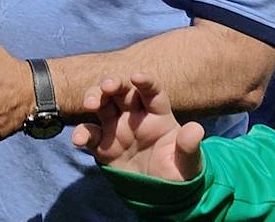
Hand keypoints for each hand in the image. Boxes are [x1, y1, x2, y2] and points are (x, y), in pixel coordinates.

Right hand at [70, 75, 204, 181]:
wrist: (161, 197)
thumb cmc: (178, 174)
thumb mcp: (188, 165)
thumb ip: (189, 148)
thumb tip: (196, 129)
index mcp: (158, 115)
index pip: (152, 92)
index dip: (146, 82)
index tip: (137, 76)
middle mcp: (135, 116)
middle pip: (123, 91)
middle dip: (114, 83)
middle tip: (107, 85)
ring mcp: (117, 129)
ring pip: (103, 105)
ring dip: (94, 98)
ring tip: (90, 104)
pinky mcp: (102, 145)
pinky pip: (89, 134)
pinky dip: (81, 133)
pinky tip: (78, 140)